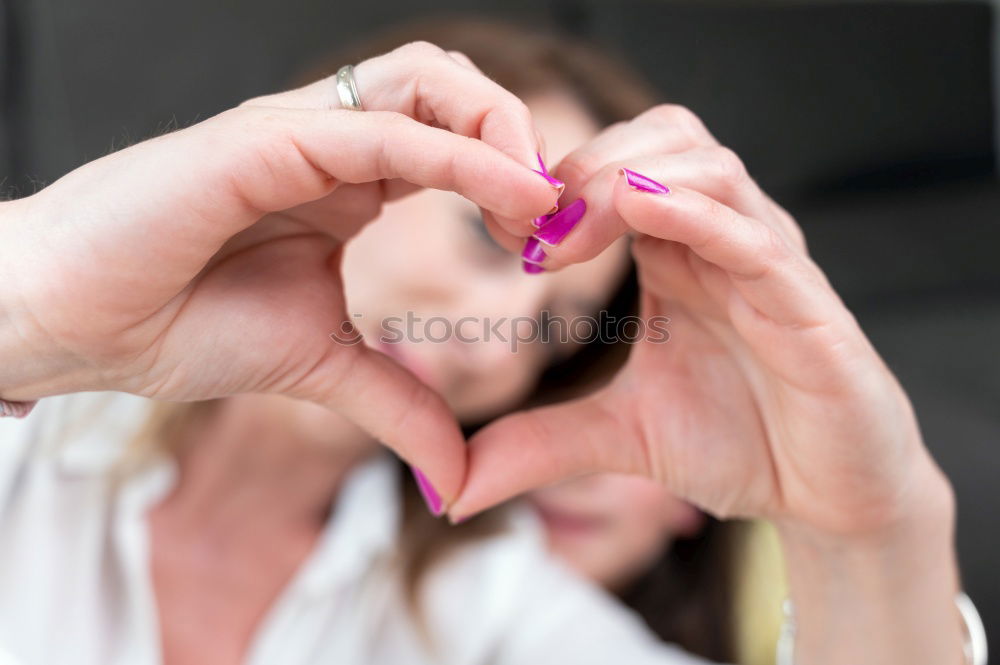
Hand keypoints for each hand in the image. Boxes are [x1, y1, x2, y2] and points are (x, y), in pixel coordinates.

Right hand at [0, 41, 559, 505]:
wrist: (77, 327)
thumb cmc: (180, 327)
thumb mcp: (323, 368)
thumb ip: (398, 407)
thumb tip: (456, 479)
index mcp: (350, 180)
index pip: (454, 136)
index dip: (514, 175)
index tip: (553, 243)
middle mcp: (332, 142)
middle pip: (451, 87)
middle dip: (519, 135)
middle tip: (556, 212)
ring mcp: (298, 132)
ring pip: (426, 81)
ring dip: (501, 128)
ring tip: (538, 199)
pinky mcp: (264, 142)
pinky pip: (381, 129)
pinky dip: (458, 154)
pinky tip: (508, 196)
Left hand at [451, 104, 951, 539]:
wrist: (830, 498)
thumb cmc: (739, 445)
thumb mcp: (619, 438)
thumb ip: (540, 444)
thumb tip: (452, 488)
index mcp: (679, 255)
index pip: (622, 168)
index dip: (557, 183)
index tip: (504, 233)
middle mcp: (724, 243)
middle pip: (664, 138)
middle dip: (586, 166)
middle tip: (529, 230)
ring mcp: (770, 267)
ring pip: (710, 167)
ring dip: (630, 177)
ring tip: (568, 233)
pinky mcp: (810, 308)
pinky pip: (756, 238)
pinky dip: (698, 216)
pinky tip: (641, 214)